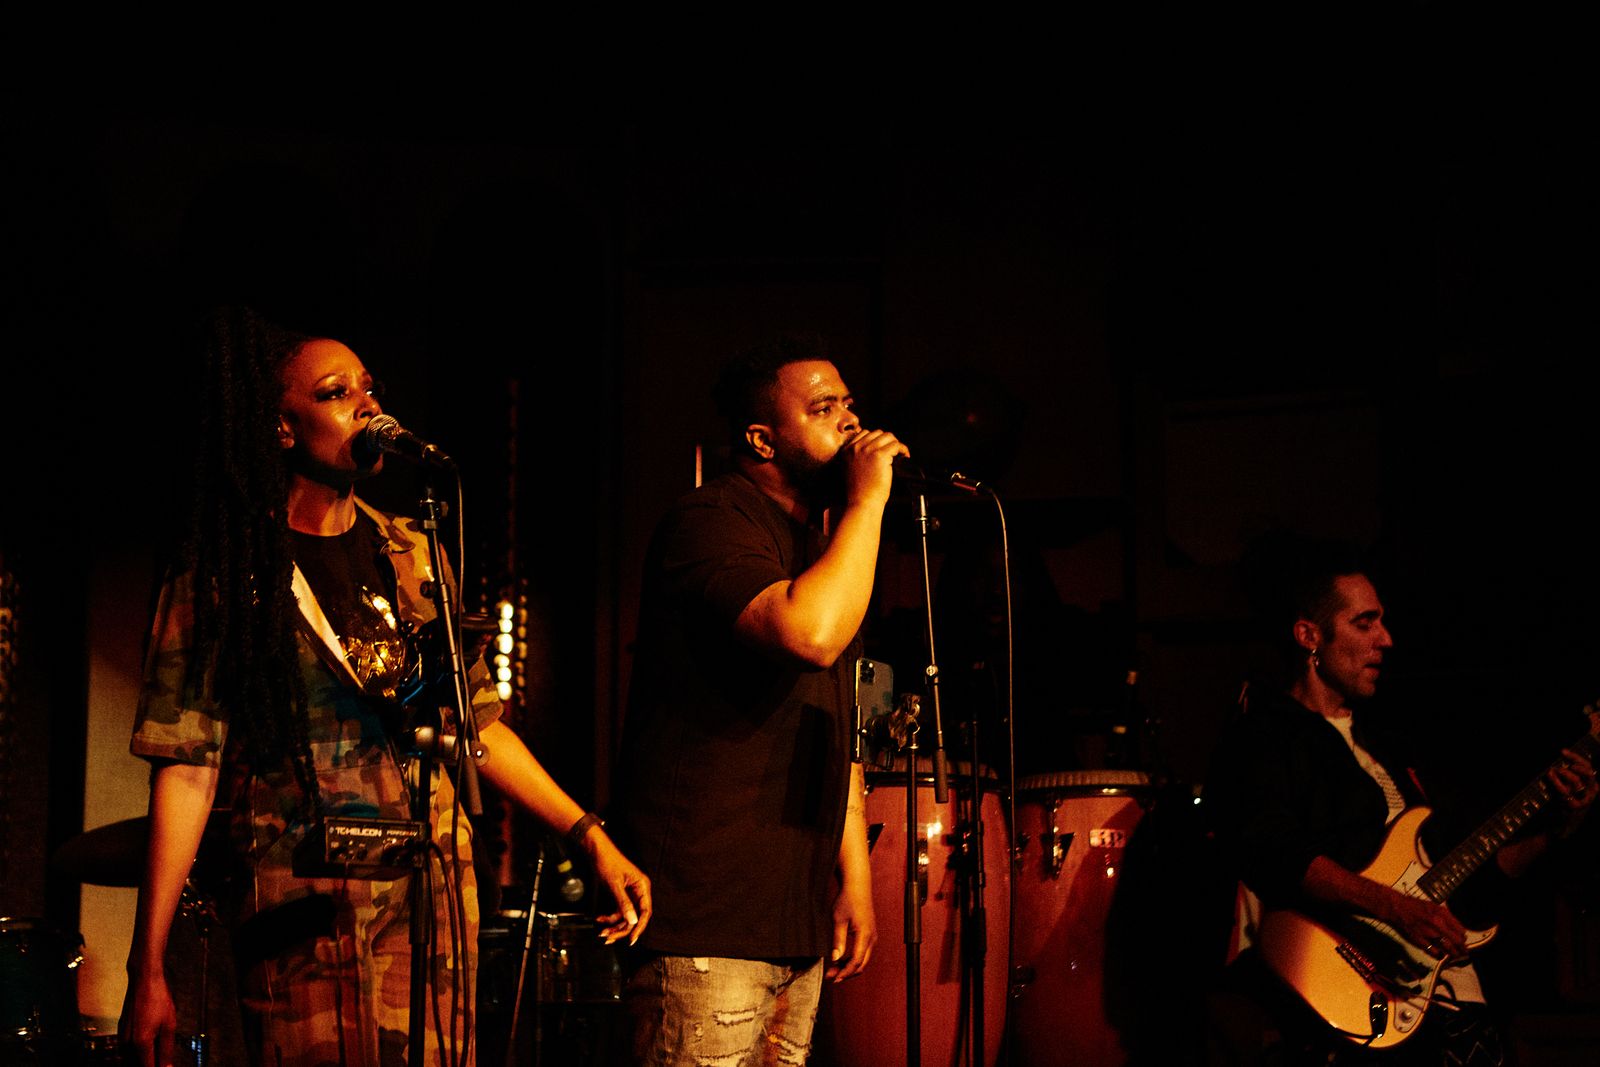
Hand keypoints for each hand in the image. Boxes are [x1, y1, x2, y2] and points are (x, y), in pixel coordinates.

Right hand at [119, 967, 178, 1066]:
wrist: (143, 981)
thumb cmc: (157, 999)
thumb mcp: (169, 1025)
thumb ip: (167, 1049)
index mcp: (140, 1043)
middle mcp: (127, 1044)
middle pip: (138, 1065)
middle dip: (150, 1064)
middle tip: (163, 1060)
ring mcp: (121, 1038)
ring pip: (131, 1059)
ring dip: (143, 1059)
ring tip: (158, 1052)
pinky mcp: (120, 1032)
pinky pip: (127, 1050)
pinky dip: (138, 1052)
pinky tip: (150, 1044)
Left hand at [583, 830, 651, 945]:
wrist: (596, 851)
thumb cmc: (607, 861)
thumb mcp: (615, 884)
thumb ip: (624, 903)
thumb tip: (633, 921)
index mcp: (642, 886)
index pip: (645, 912)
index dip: (639, 927)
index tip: (632, 939)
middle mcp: (638, 891)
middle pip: (634, 916)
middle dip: (621, 928)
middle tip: (609, 937)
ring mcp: (629, 893)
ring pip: (625, 916)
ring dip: (613, 925)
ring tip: (602, 932)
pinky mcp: (620, 894)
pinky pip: (618, 910)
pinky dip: (609, 917)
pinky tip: (600, 919)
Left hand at [825, 876, 876, 981]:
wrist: (857, 886)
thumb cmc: (848, 900)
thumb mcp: (838, 920)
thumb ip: (837, 940)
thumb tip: (835, 958)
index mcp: (865, 935)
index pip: (856, 961)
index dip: (844, 972)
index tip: (833, 978)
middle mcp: (872, 938)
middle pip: (861, 965)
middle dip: (846, 973)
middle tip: (831, 977)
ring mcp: (872, 937)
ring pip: (862, 960)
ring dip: (849, 967)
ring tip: (833, 970)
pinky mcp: (869, 935)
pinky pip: (862, 953)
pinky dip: (852, 960)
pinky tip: (840, 960)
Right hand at [836, 428, 907, 509]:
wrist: (862, 503)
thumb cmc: (859, 492)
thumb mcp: (852, 470)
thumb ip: (859, 457)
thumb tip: (877, 449)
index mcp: (847, 450)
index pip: (865, 433)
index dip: (877, 440)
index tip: (884, 449)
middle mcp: (856, 447)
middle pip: (877, 433)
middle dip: (887, 441)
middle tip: (893, 452)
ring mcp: (868, 450)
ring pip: (888, 437)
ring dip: (895, 444)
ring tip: (900, 454)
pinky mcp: (880, 455)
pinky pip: (896, 445)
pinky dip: (903, 449)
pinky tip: (904, 456)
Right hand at [1382, 890, 1466, 960]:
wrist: (1397, 908)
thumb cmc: (1415, 906)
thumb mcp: (1434, 906)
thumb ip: (1447, 917)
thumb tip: (1457, 928)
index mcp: (1442, 914)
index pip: (1461, 930)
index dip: (1463, 937)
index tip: (1463, 940)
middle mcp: (1437, 923)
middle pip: (1457, 941)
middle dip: (1462, 948)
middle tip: (1464, 952)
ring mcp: (1428, 933)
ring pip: (1448, 948)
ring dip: (1453, 953)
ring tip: (1455, 955)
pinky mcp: (1420, 941)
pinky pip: (1434, 952)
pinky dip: (1439, 955)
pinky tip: (1440, 955)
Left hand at [1551, 747, 1596, 811]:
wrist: (1567, 822)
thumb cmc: (1568, 800)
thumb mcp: (1572, 786)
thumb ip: (1570, 774)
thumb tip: (1561, 758)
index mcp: (1593, 784)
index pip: (1588, 766)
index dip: (1575, 757)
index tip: (1562, 751)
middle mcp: (1592, 790)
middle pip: (1587, 772)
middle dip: (1575, 763)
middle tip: (1562, 765)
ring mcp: (1584, 798)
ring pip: (1576, 780)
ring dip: (1563, 773)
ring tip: (1553, 771)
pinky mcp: (1574, 805)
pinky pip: (1564, 790)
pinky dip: (1555, 781)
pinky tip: (1549, 775)